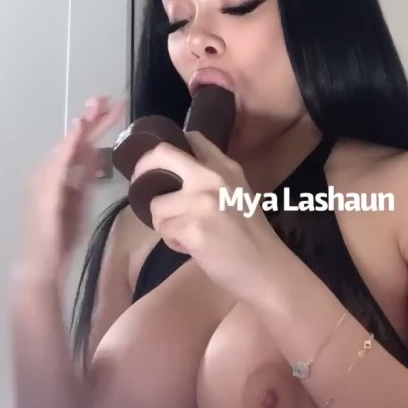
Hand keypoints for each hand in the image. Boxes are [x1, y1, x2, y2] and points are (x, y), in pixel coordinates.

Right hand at [14, 96, 125, 284]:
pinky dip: (69, 145)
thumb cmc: (60, 234)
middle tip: (109, 96)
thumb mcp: (80, 200)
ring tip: (98, 106)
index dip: (97, 123)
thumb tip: (98, 156)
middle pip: (76, 138)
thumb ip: (87, 177)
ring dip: (83, 125)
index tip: (114, 105)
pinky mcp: (46, 190)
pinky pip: (59, 163)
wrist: (41, 261)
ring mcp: (47, 178)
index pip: (83, 142)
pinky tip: (78, 131)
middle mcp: (52, 169)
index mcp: (63, 172)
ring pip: (68, 145)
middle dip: (93, 117)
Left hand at [131, 130, 285, 303]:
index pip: (192, 138)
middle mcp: (212, 177)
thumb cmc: (252, 235)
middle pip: (162, 155)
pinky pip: (163, 230)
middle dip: (143, 169)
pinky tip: (189, 247)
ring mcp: (201, 202)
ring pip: (156, 205)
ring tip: (182, 234)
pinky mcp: (192, 228)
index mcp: (225, 167)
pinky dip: (172, 241)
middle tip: (141, 185)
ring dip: (163, 222)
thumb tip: (175, 174)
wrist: (266, 268)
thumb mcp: (238, 193)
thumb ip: (213, 180)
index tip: (159, 163)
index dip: (169, 149)